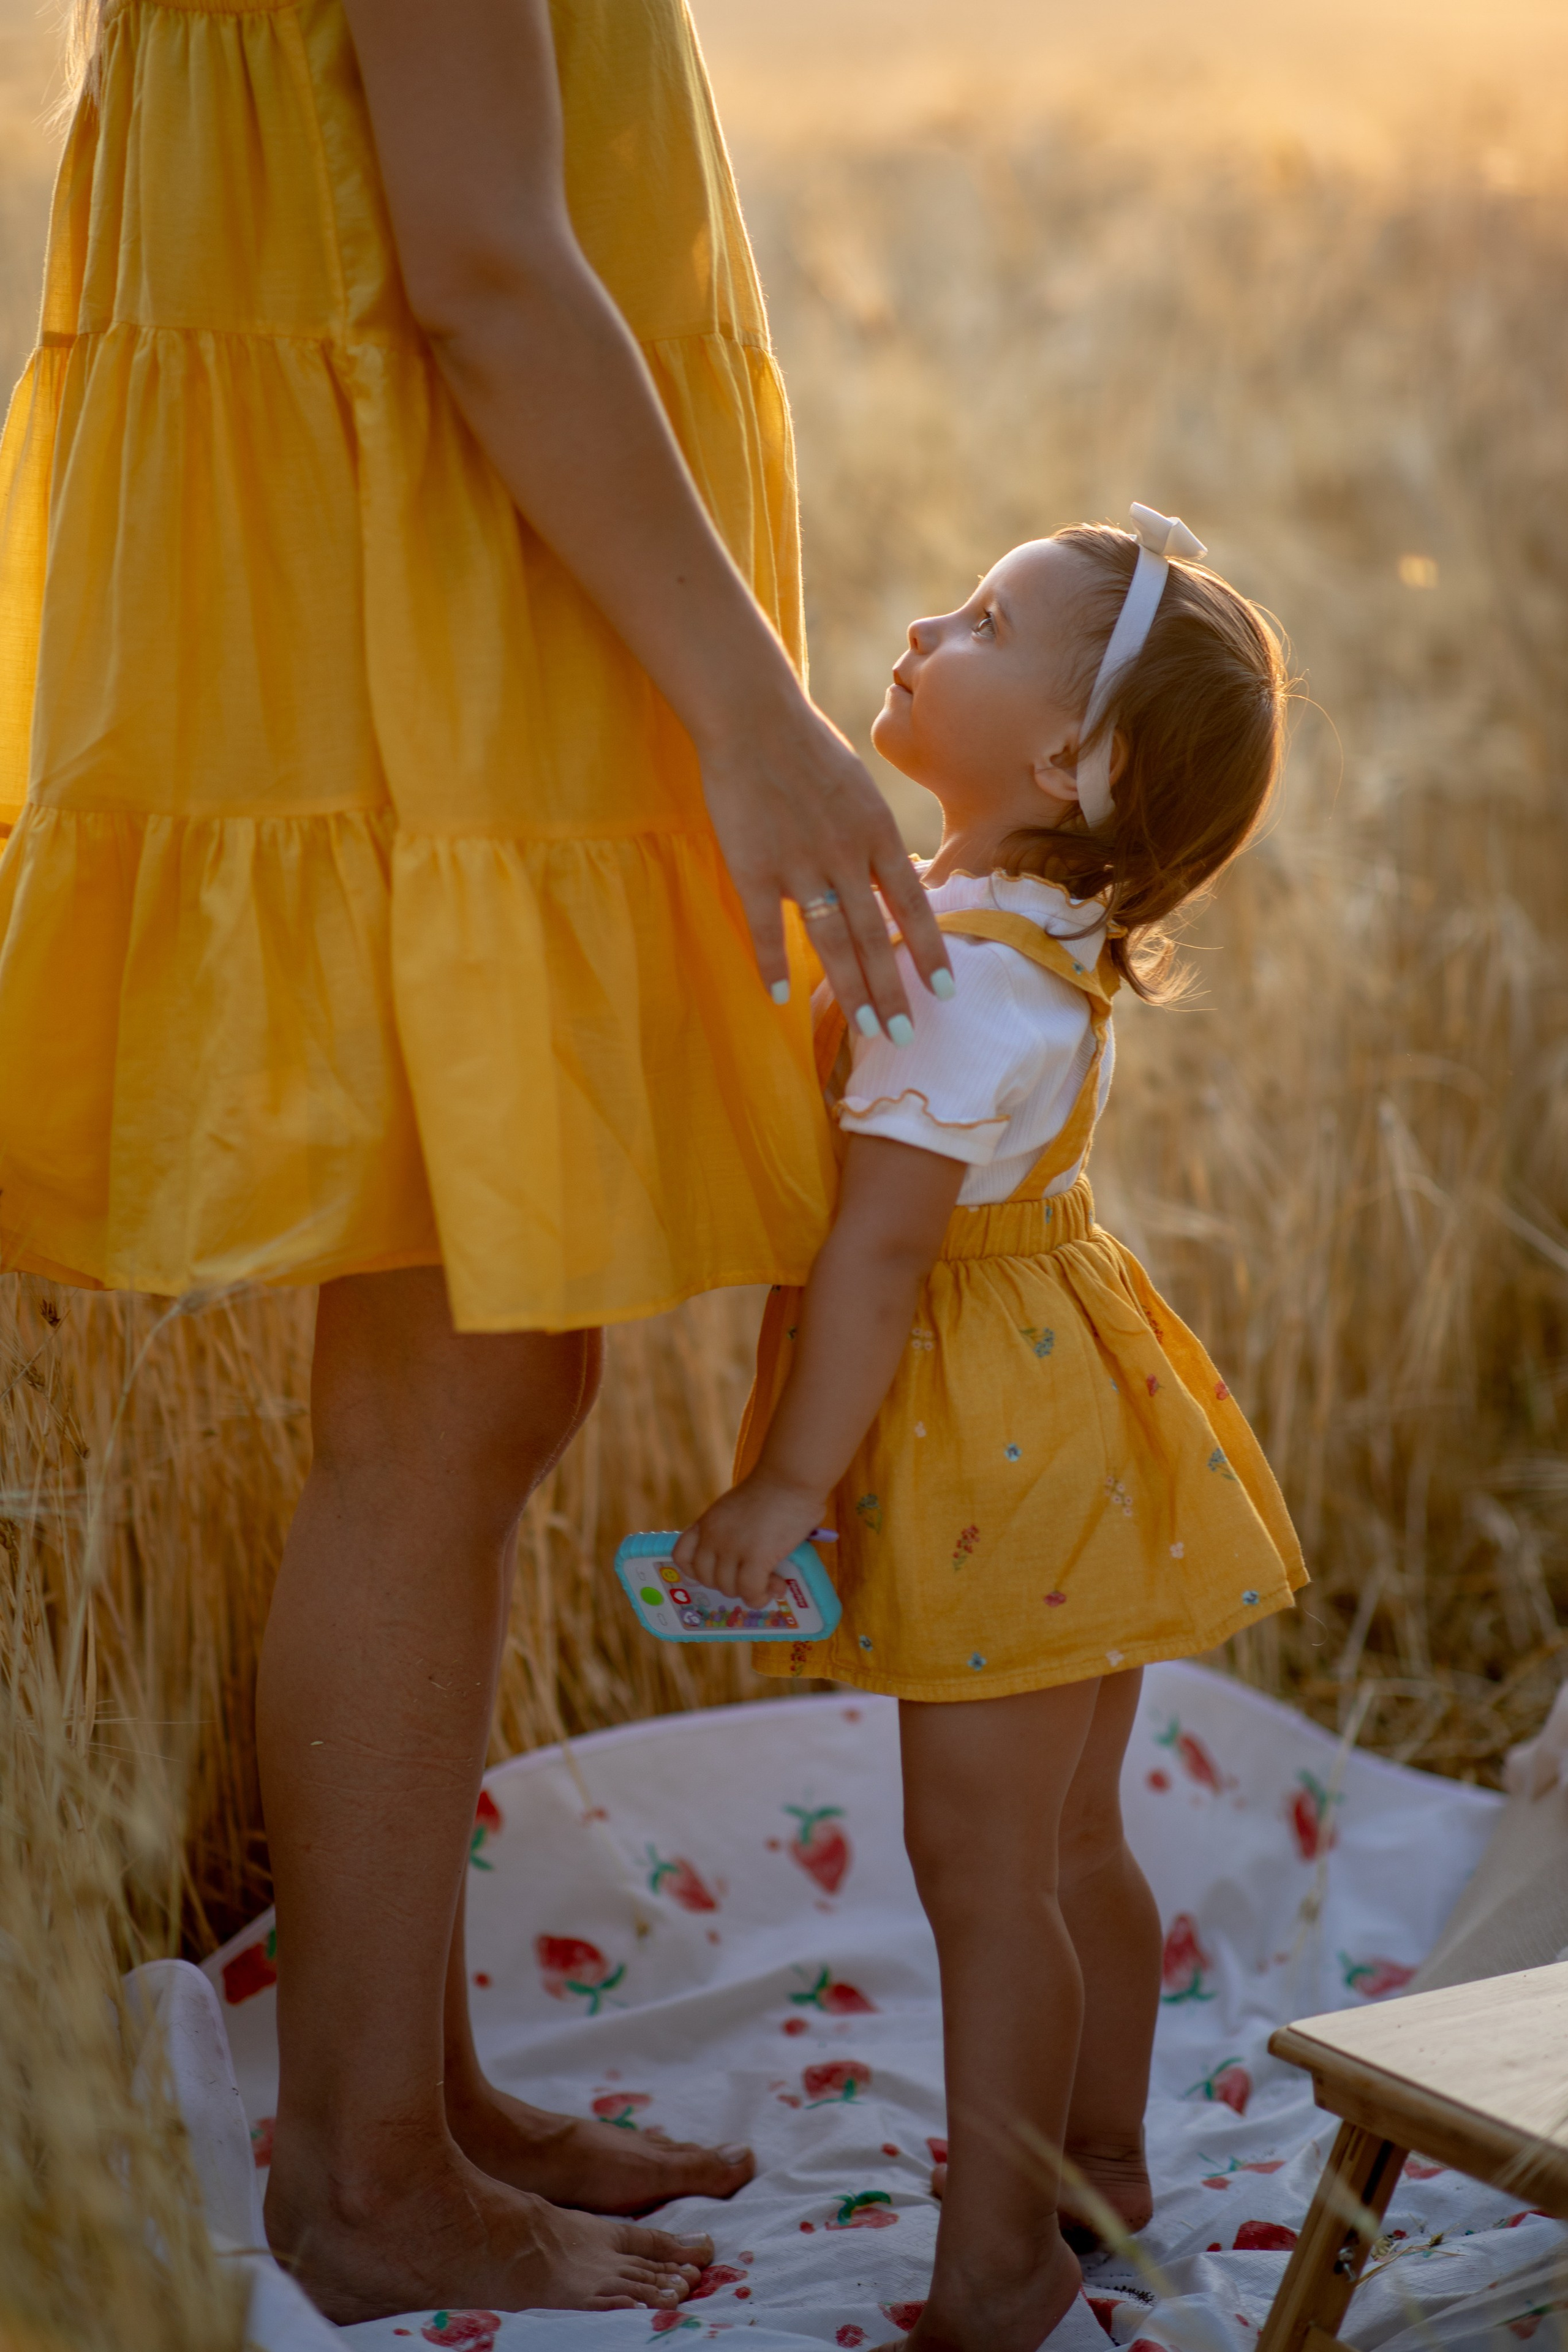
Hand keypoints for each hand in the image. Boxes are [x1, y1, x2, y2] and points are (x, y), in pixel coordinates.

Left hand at [673, 1471, 824, 1606]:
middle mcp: (713, 1536)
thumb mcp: (736, 1508)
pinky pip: (750, 1591)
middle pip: (707, 1578)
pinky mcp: (756, 1557)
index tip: (716, 1572)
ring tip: (772, 1582)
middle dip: (729, 1584)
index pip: (682, 1556)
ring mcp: (732, 1548)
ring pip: (729, 1588)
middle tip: (751, 1579)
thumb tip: (744, 1561)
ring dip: (750, 1592)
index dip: (696, 1571)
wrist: (790, 1477)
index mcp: (707, 1522)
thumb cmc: (773, 1488)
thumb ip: (731, 1531)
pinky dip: (760, 1596)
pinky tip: (776, 1588)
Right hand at [699, 693, 953, 1034]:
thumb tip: (897, 878)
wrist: (752, 717)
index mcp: (877, 833)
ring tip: (865, 1027)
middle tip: (905, 1037)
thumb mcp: (860, 789)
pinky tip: (779, 997)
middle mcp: (846, 855)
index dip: (928, 951)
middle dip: (892, 991)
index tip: (945, 992)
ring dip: (850, 989)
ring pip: (830, 940)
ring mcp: (799, 864)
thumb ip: (874, 838)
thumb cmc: (807, 748)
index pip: (912, 905)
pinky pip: (766, 926)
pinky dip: (772, 964)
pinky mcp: (753, 867)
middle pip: (874, 936)